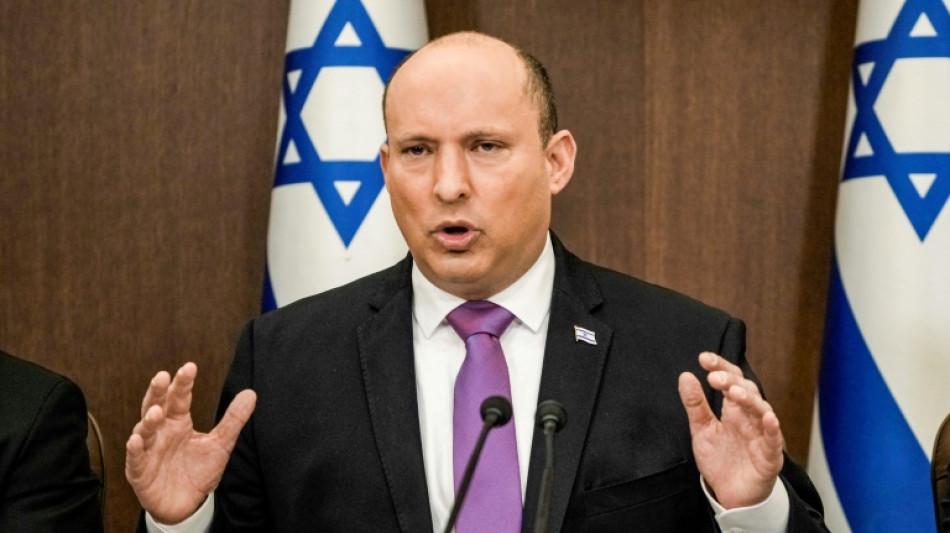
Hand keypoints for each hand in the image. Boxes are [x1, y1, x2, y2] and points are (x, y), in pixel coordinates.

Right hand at [125, 362, 256, 523]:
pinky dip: (135, 449)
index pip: (179, 398)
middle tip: (162, 376)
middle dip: (158, 392)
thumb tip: (251, 393)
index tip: (190, 367)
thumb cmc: (199, 471)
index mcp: (178, 422)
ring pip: (144, 430)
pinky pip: (135, 459)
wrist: (187, 504)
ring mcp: (149, 450)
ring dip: (148, 420)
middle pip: (156, 406)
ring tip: (157, 412)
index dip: (183, 383)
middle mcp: (161, 432)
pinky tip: (137, 440)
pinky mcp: (140, 471)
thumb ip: (233, 419)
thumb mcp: (220, 444)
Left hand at [678, 352, 783, 508]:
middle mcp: (749, 419)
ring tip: (733, 392)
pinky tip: (768, 418)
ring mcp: (761, 436)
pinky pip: (774, 441)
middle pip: (747, 391)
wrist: (731, 495)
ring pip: (762, 411)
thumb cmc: (721, 460)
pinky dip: (772, 429)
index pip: (731, 381)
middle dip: (731, 382)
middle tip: (713, 377)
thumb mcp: (702, 430)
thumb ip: (695, 405)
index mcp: (734, 410)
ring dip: (749, 400)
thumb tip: (685, 375)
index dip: (720, 368)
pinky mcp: (769, 457)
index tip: (704, 358)